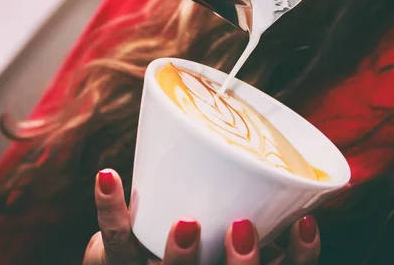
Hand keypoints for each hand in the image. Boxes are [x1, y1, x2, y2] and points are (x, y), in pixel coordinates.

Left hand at [83, 168, 320, 263]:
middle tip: (242, 228)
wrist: (131, 261)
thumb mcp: (223, 227)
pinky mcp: (119, 260)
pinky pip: (115, 238)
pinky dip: (112, 207)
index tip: (305, 222)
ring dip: (180, 258)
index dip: (300, 257)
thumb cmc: (190, 236)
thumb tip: (289, 158)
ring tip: (186, 223)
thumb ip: (252, 203)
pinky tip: (108, 175)